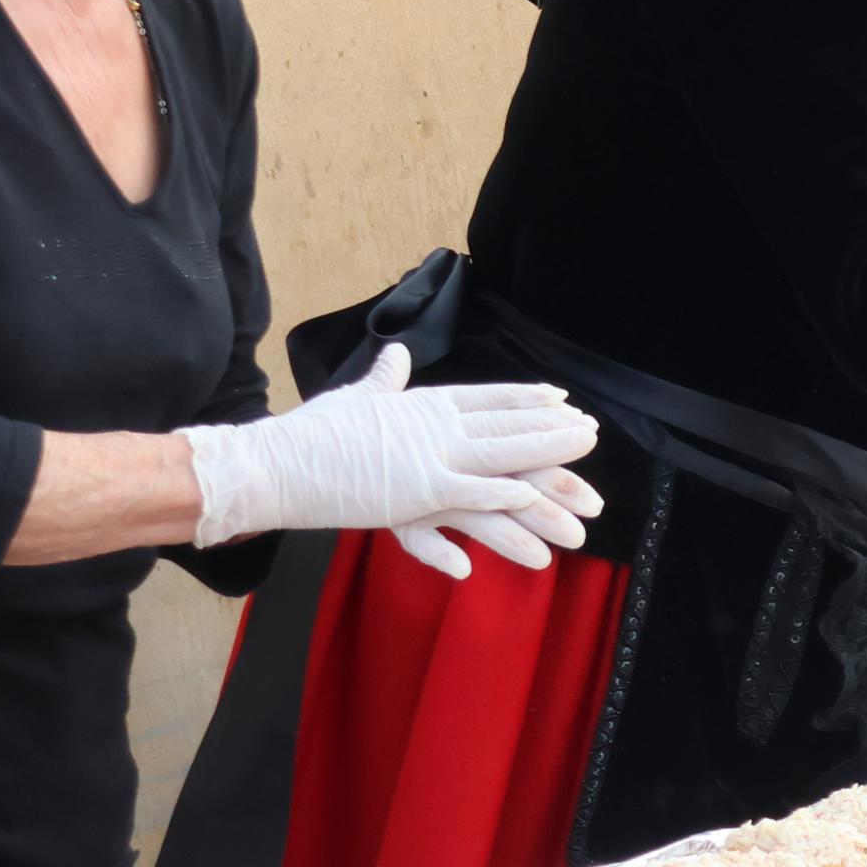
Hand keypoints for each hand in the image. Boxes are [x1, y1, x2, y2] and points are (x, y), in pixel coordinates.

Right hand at [185, 350, 599, 577]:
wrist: (274, 461)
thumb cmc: (310, 434)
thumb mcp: (357, 399)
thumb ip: (385, 382)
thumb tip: (394, 356)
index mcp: (424, 404)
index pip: (490, 397)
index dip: (529, 400)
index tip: (562, 400)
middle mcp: (434, 426)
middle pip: (508, 428)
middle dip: (554, 435)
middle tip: (593, 436)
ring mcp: (427, 459)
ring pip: (502, 465)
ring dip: (546, 478)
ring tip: (583, 497)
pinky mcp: (413, 494)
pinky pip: (469, 499)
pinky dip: (501, 503)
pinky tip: (531, 509)